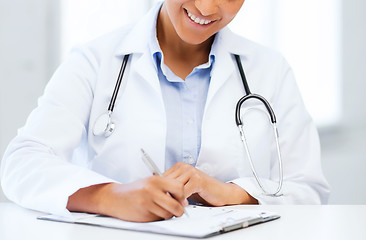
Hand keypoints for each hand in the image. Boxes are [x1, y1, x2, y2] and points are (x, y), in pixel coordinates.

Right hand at [67, 176, 187, 221]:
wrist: (114, 198)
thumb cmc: (134, 190)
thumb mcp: (150, 182)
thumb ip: (166, 188)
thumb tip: (183, 201)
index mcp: (155, 180)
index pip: (179, 188)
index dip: (182, 196)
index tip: (182, 199)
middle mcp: (151, 190)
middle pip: (176, 205)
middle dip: (179, 210)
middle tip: (178, 210)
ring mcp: (147, 203)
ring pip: (168, 214)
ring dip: (168, 215)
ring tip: (161, 209)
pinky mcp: (143, 215)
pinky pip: (158, 219)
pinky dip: (158, 217)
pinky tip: (152, 212)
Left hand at [164, 162, 257, 205]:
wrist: (221, 193)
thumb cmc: (203, 191)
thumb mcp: (184, 188)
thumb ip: (172, 187)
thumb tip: (156, 191)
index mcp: (179, 166)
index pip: (161, 177)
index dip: (161, 190)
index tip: (163, 200)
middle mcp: (184, 166)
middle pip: (166, 182)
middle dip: (167, 195)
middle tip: (170, 205)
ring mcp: (191, 172)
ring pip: (173, 187)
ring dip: (174, 199)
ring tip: (178, 206)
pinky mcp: (197, 179)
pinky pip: (183, 192)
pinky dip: (182, 200)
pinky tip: (186, 204)